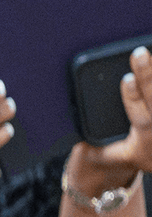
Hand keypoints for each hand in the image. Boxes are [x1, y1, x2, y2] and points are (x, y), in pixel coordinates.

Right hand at [67, 45, 151, 192]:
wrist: (142, 162)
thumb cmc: (114, 155)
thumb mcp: (99, 154)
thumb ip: (89, 142)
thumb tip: (72, 119)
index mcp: (142, 148)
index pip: (142, 119)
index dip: (133, 97)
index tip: (127, 78)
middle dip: (147, 76)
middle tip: (139, 54)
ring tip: (147, 54)